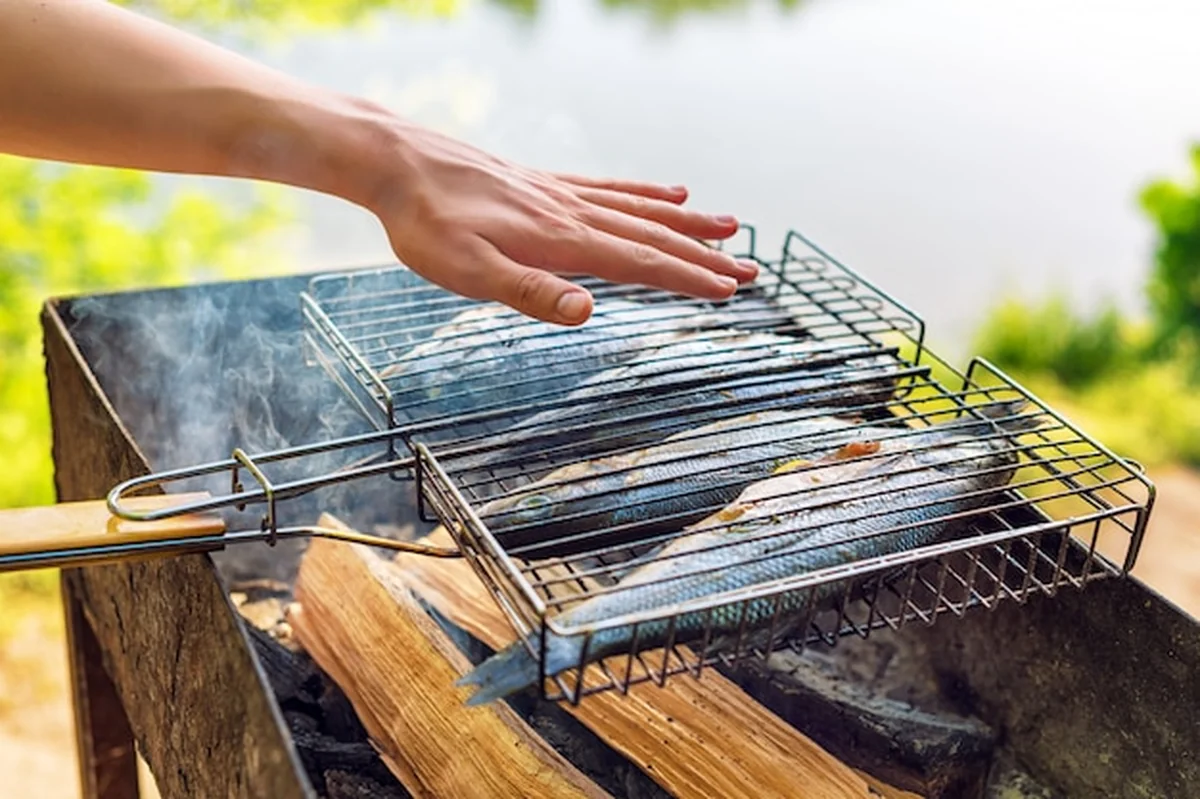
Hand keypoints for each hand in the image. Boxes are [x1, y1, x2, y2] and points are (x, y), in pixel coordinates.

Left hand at [369, 124, 759, 325]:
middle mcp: (572, 211)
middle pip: (652, 236)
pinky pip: (610, 187)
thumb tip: (588, 312)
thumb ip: (530, 292)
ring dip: (688, 223)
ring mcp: (562, 193)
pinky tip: (669, 191)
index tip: (730, 290)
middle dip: (704, 256)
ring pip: (640, 209)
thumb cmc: (427, 225)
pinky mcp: (546, 184)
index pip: (640, 262)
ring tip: (730, 227)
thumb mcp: (467, 271)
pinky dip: (646, 192)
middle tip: (751, 270)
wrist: (398, 164)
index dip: (687, 278)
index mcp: (561, 239)